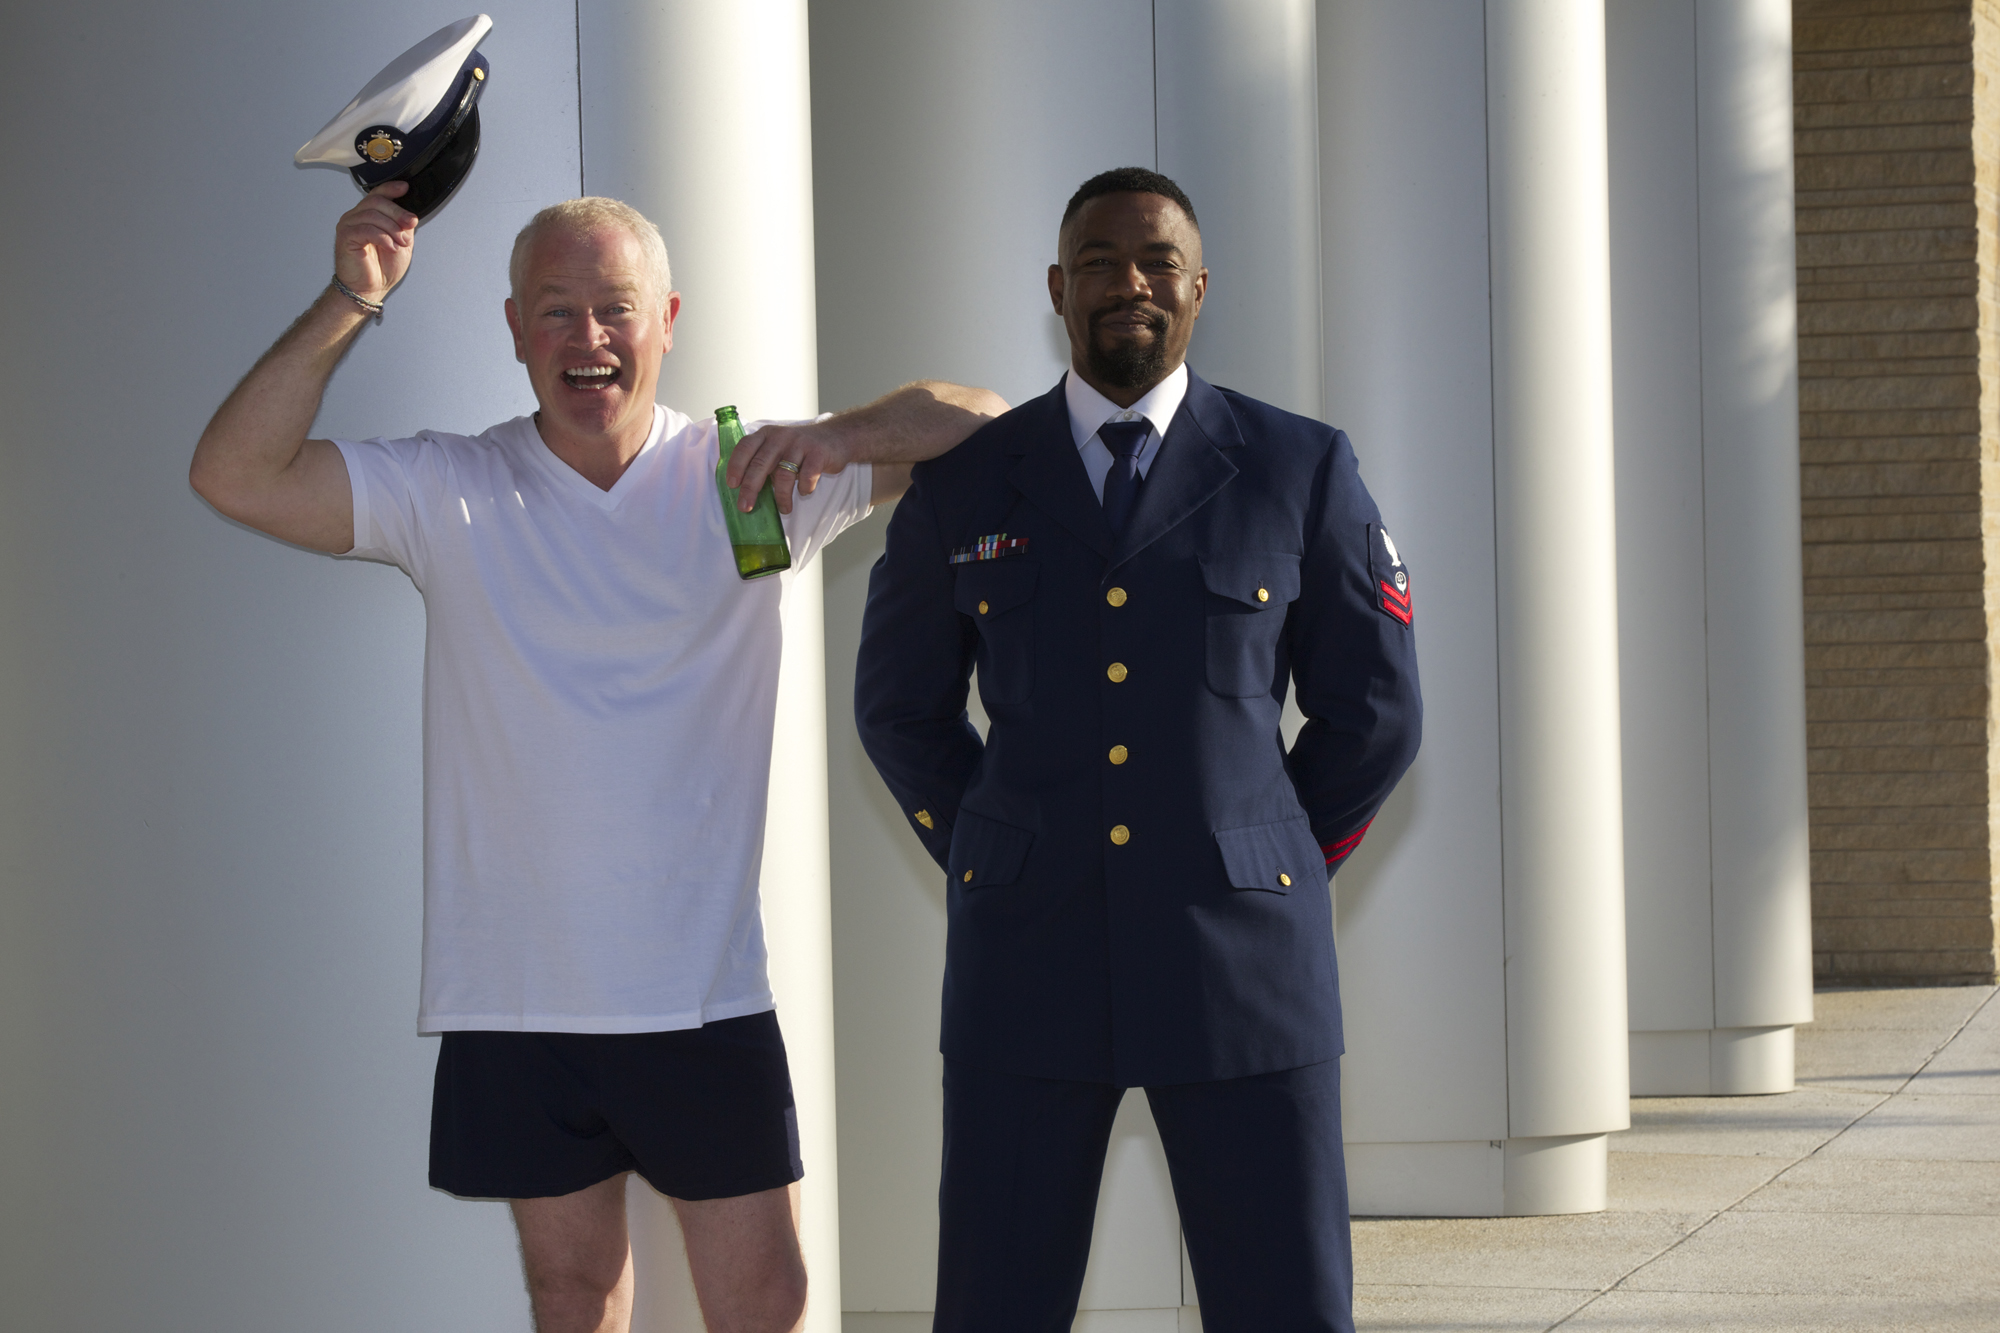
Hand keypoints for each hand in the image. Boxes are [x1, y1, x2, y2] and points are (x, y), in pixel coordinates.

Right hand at [333, 181, 417, 303]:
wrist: (370, 288)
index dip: (391, 188)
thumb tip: (410, 215)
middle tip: (410, 224)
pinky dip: (383, 237)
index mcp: (368, 215)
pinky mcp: (345, 236)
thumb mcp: (401, 242)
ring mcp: (349, 225)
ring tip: (401, 242)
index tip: (405, 188)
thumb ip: (403, 226)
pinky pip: (366, 229)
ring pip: (373, 215)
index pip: (378, 194)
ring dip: (392, 228)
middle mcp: (356, 217)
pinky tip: (391, 247)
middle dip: (398, 212)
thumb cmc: (381, 268)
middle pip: (377, 202)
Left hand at [726, 419, 851, 513]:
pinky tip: (804, 491)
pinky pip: (807, 477)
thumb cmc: (801, 447)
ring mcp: (799, 444)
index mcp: (767, 434)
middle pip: (760, 464)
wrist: (836, 436)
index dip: (736, 466)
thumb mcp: (779, 446)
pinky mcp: (818, 454)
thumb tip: (745, 490)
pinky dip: (804, 488)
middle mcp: (780, 437)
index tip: (731, 484)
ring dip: (782, 497)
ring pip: (784, 475)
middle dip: (751, 488)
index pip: (745, 447)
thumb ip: (763, 460)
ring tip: (784, 508)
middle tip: (746, 507)